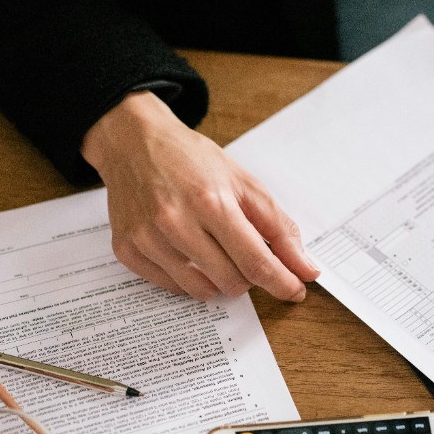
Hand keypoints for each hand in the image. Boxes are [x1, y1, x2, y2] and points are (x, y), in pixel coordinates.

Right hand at [81, 91, 319, 300]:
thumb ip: (279, 228)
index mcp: (211, 202)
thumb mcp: (244, 183)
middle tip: (244, 252)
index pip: (256, 262)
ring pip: (203, 291)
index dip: (282, 282)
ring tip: (215, 250)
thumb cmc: (191, 160)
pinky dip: (190, 278)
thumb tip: (305, 269)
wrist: (134, 142)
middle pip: (232, 281)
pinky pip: (173, 287)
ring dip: (220, 279)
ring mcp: (147, 239)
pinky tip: (188, 251)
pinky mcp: (128, 250)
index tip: (295, 291)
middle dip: (249, 275)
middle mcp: (175, 222)